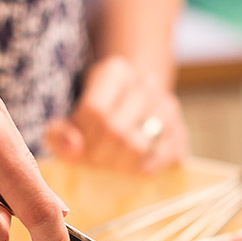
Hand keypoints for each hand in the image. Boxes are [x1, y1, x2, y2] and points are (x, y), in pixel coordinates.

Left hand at [44, 56, 188, 172]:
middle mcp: (147, 84)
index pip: (95, 111)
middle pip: (116, 130)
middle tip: (91, 160)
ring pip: (138, 147)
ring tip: (108, 162)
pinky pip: (159, 160)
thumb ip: (61, 132)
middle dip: (97, 154)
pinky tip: (129, 166)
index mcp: (116, 71)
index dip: (81, 137)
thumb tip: (72, 148)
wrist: (134, 104)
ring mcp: (168, 108)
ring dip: (117, 164)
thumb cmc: (95, 114)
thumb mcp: (71, 115)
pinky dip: (140, 169)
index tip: (77, 145)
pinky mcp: (180, 134)